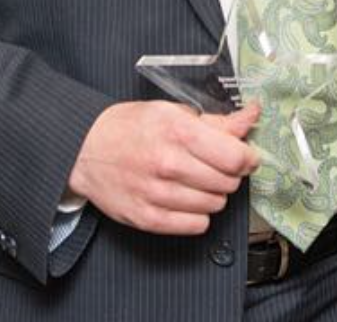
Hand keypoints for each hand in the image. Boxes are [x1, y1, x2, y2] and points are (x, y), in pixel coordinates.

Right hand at [67, 100, 258, 234]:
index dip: (247, 158)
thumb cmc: (129, 127)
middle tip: (215, 165)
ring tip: (195, 180)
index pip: (235, 157)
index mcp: (178, 132)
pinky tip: (185, 199)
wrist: (85, 149)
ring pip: (215, 205)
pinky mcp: (147, 218)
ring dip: (212, 193)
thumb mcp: (173, 112)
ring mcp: (157, 194)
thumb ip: (217, 121)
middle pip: (228, 182)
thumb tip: (251, 117)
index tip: (245, 156)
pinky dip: (197, 214)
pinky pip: (196, 226)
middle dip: (229, 174)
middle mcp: (168, 164)